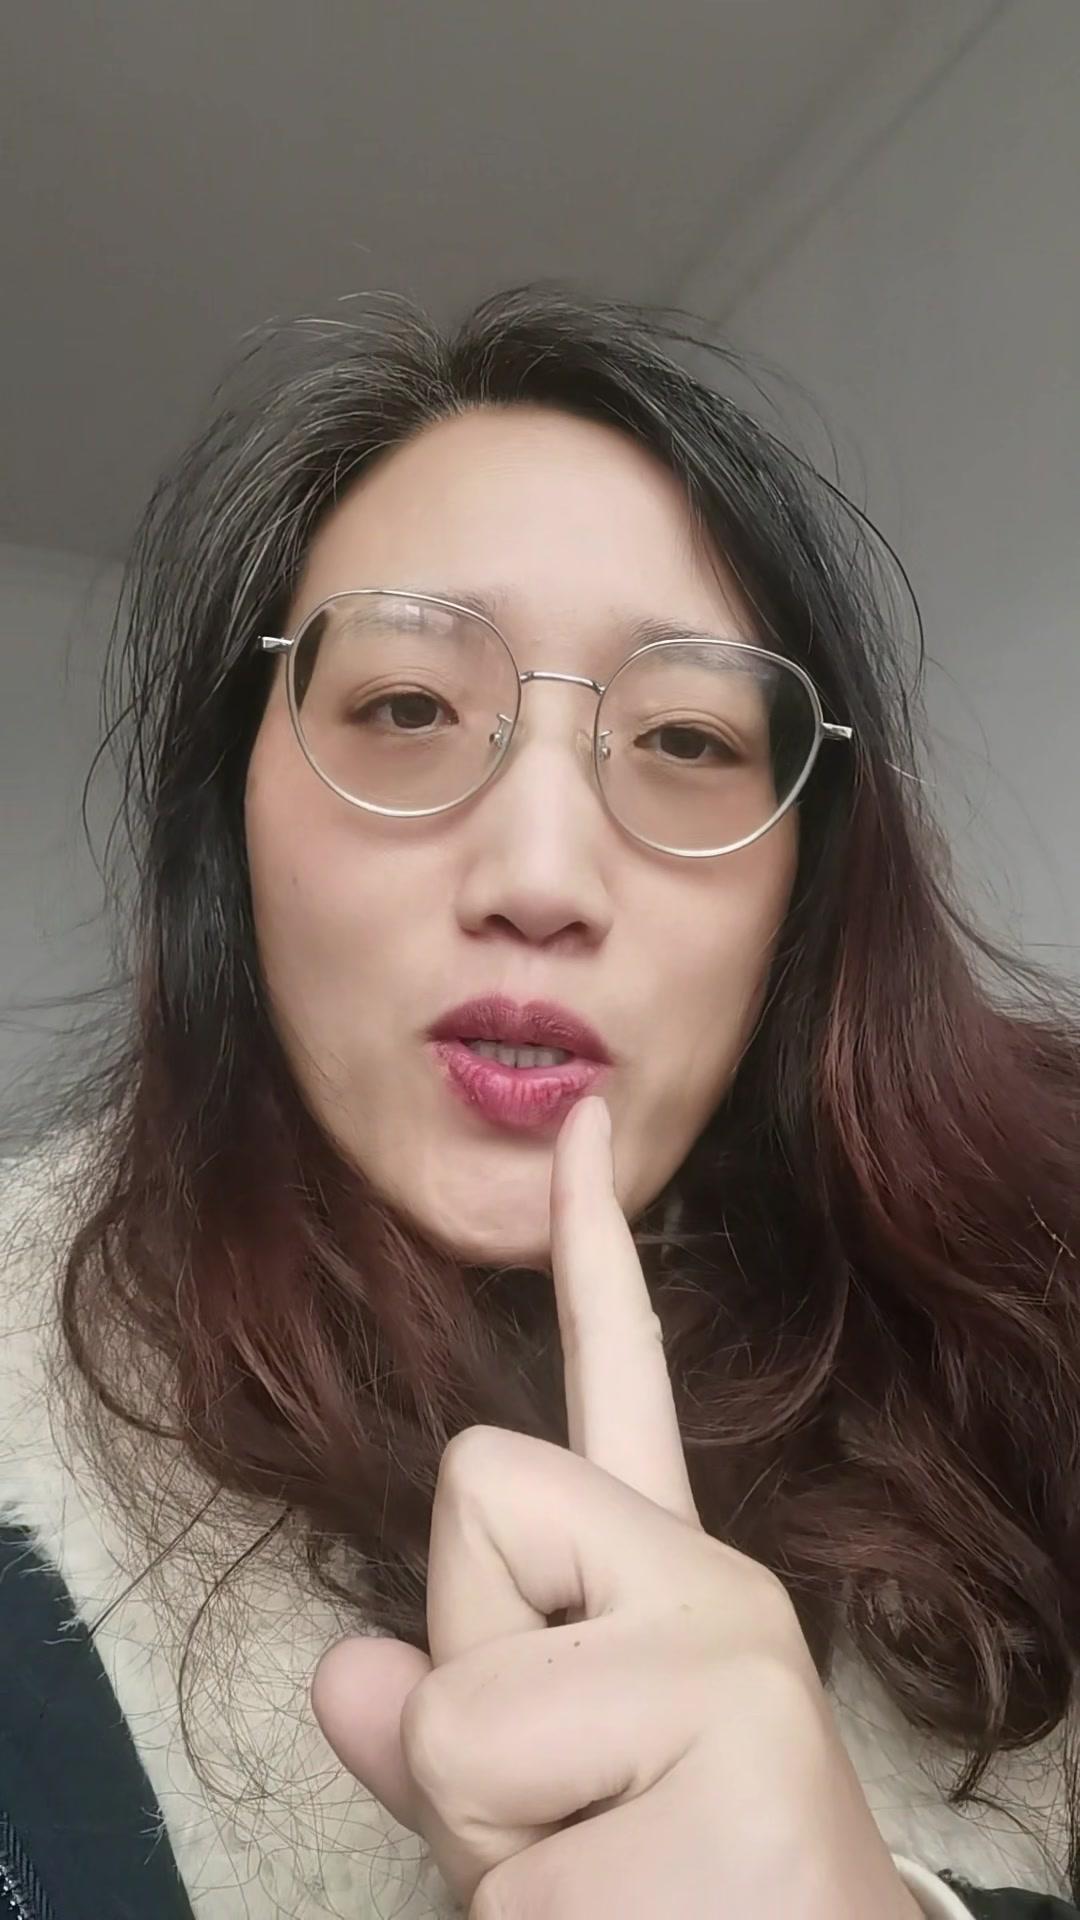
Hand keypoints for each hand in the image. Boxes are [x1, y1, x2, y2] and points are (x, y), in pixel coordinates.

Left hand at [312, 1095, 920, 1919]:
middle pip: (471, 1498)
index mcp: (669, 1576)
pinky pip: (499, 1857)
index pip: (618, 1377)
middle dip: (467, 1675)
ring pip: (458, 1704)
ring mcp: (734, 1669)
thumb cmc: (670, 1902)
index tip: (581, 1120)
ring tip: (612, 1874)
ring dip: (489, 1832)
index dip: (588, 1244)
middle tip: (575, 1802)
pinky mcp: (738, 1772)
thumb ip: (446, 1722)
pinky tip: (640, 1919)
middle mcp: (715, 1588)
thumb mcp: (539, 1803)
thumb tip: (347, 1672)